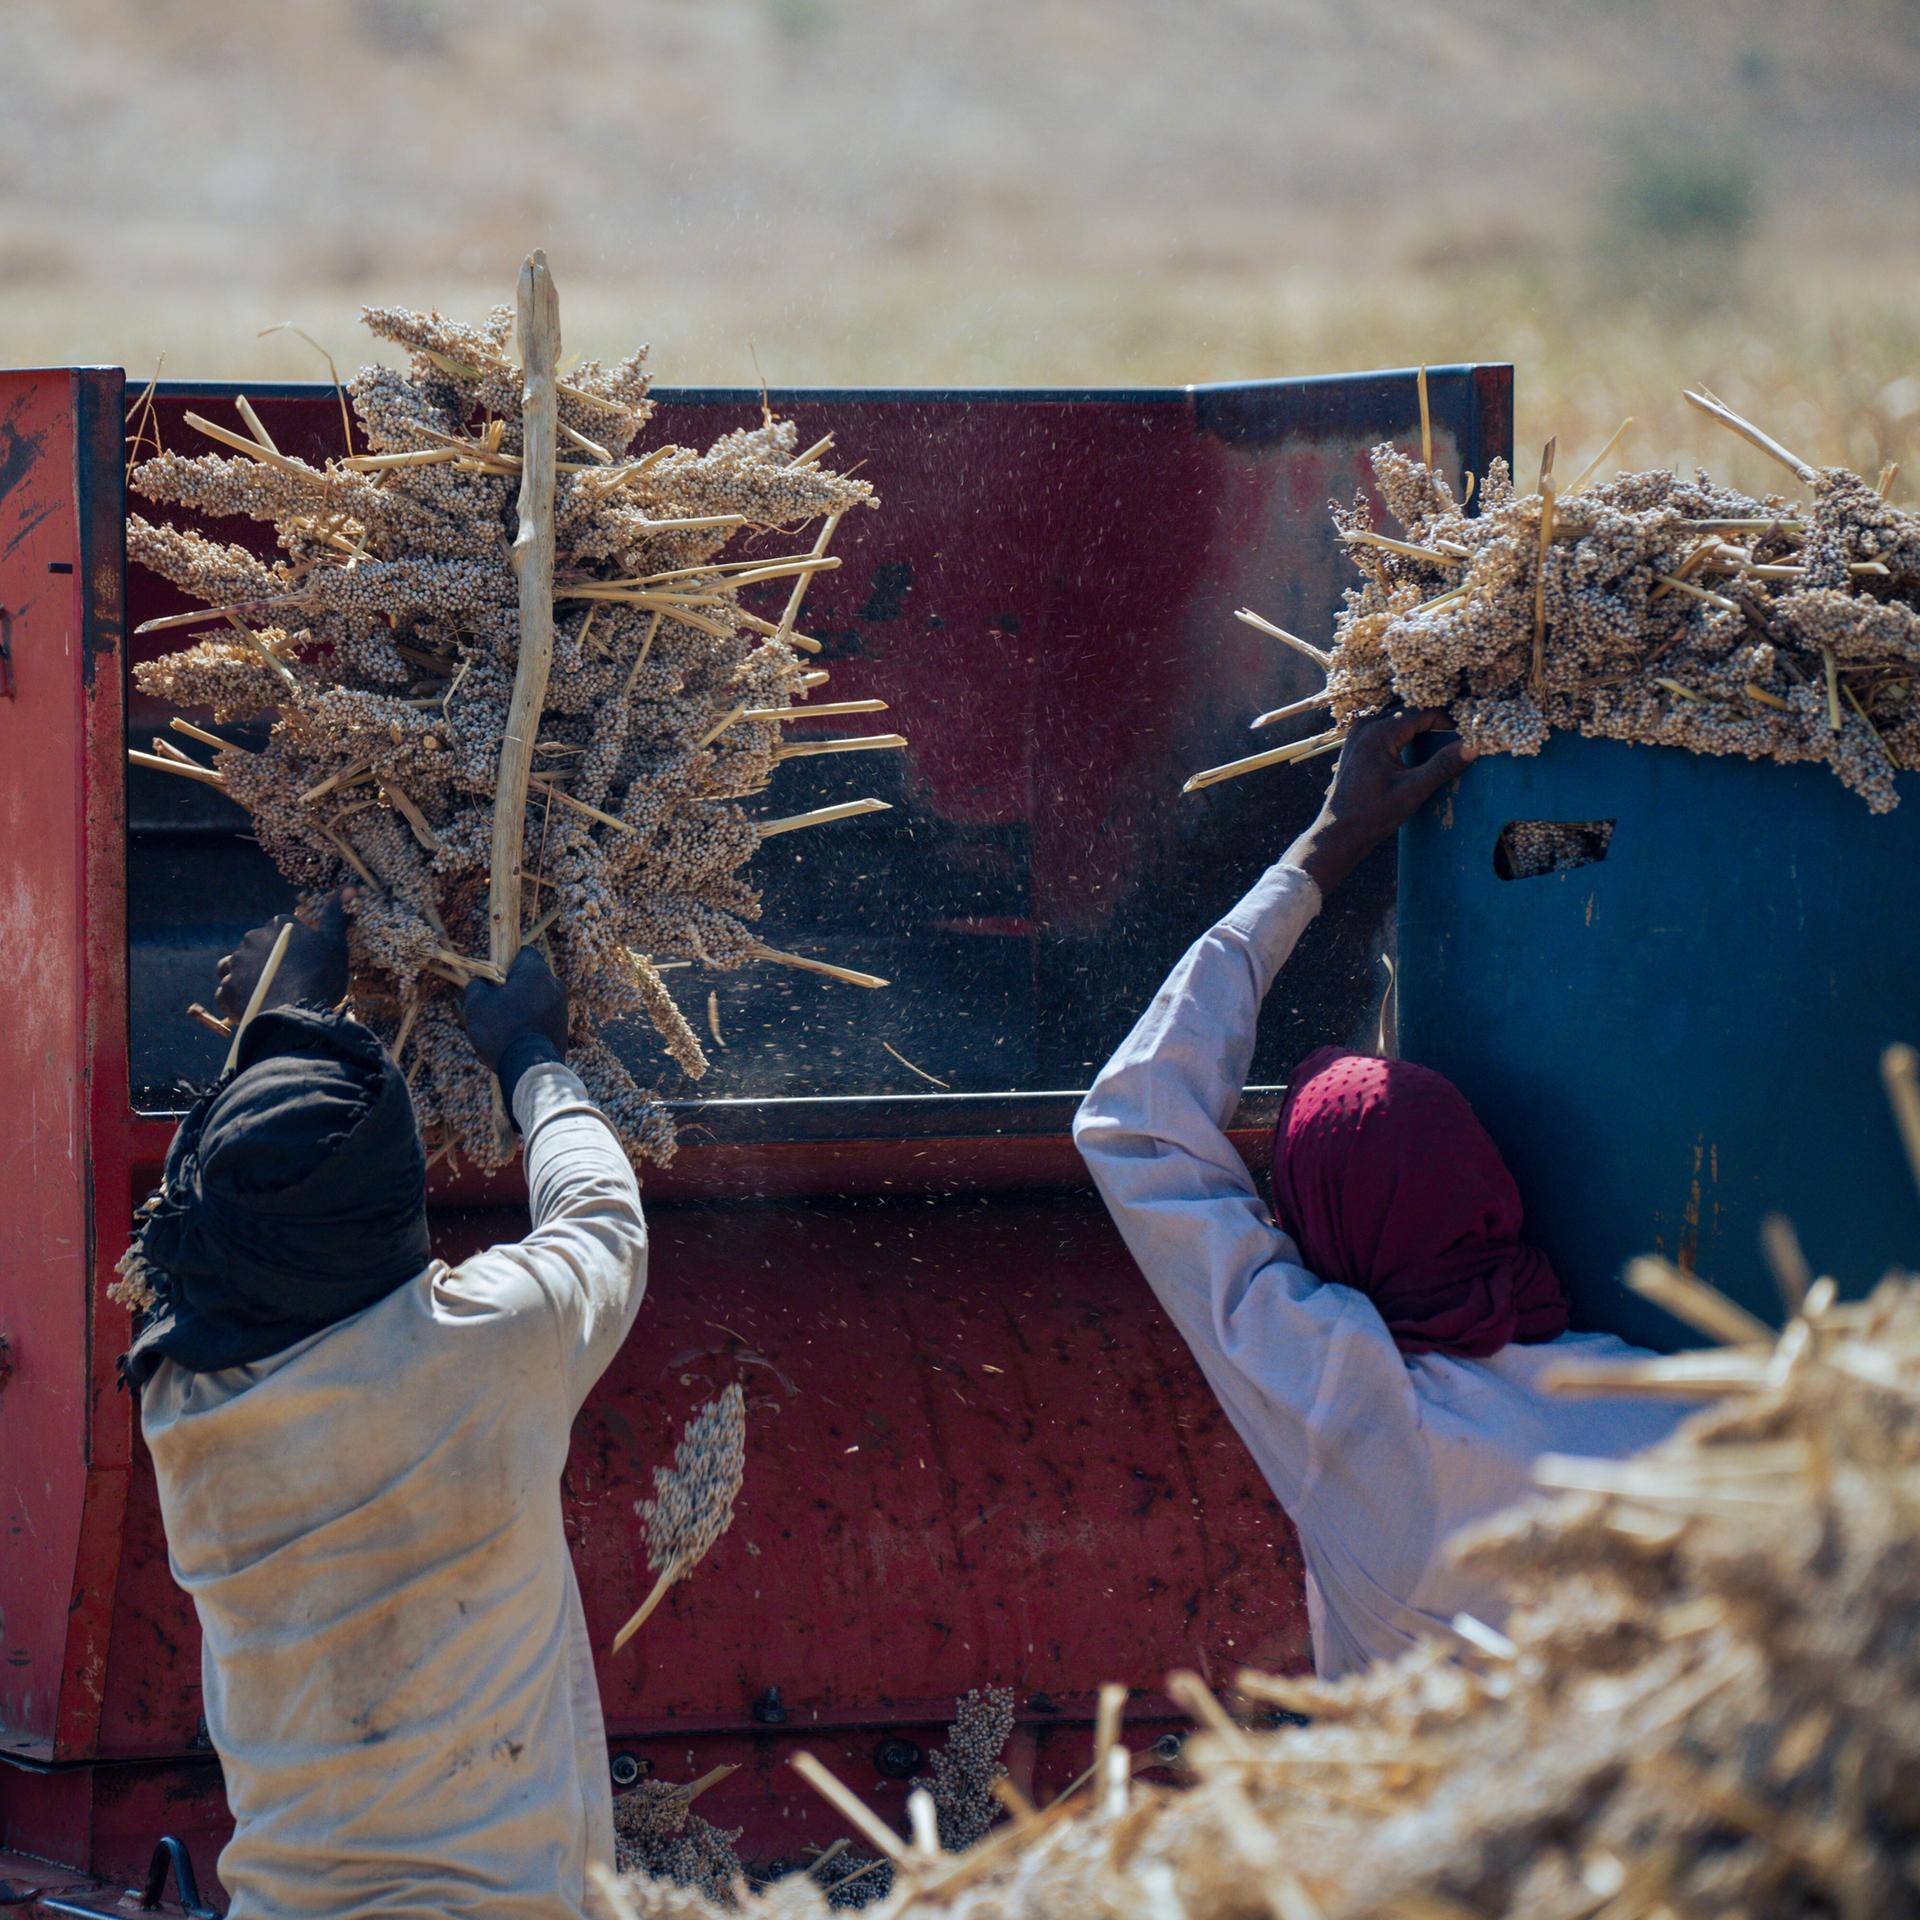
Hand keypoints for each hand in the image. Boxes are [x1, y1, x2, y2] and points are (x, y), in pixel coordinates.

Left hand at [215, 890, 351, 1019]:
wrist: (297, 1012)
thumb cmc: (321, 977)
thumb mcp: (335, 944)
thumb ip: (336, 915)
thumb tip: (349, 887)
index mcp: (279, 925)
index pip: (281, 929)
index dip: (292, 947)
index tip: (303, 962)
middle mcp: (252, 938)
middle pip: (257, 947)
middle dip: (267, 960)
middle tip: (287, 980)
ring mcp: (236, 964)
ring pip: (237, 967)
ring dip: (247, 976)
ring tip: (266, 992)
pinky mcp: (227, 989)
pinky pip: (228, 991)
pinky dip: (238, 998)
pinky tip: (254, 1005)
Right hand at [463, 946, 568, 1075]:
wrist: (530, 1069)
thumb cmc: (501, 1031)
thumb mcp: (476, 1004)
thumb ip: (476, 986)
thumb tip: (480, 983)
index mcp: (536, 973)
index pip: (524, 953)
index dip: (506, 961)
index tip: (494, 978)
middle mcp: (555, 986)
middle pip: (530, 977)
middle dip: (512, 987)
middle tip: (493, 1005)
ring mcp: (562, 1007)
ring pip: (536, 998)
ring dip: (520, 1006)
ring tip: (502, 1026)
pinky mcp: (563, 1027)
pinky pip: (542, 1016)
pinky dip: (530, 1022)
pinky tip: (515, 1038)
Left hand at [1283, 707, 1474, 896]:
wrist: (1339, 832)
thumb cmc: (1373, 815)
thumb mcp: (1413, 791)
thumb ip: (1443, 766)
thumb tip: (1473, 745)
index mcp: (1378, 733)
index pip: (1422, 711)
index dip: (1447, 720)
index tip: (1465, 734)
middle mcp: (1365, 725)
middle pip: (1409, 711)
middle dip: (1434, 720)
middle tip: (1457, 736)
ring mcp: (1358, 733)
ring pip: (1398, 717)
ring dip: (1420, 725)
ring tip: (1442, 739)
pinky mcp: (1357, 744)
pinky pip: (1386, 727)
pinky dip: (1404, 732)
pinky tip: (1418, 746)